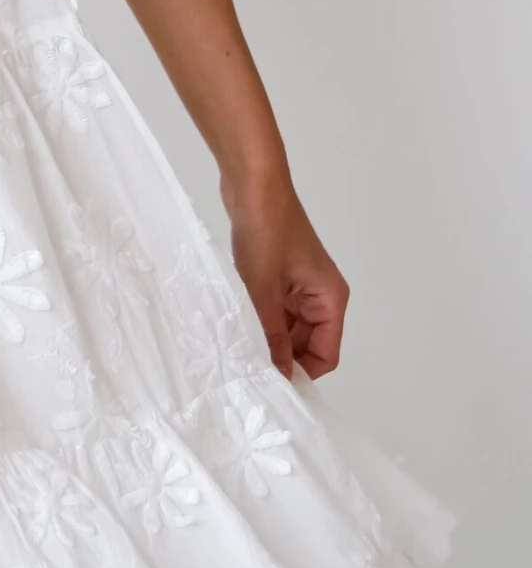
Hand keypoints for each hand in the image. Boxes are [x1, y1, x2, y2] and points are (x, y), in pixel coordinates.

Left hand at [222, 169, 348, 380]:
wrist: (253, 182)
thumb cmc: (265, 230)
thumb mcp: (264, 289)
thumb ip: (272, 334)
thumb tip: (281, 375)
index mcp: (330, 299)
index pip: (326, 355)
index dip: (302, 373)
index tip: (271, 384)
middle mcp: (321, 295)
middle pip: (307, 344)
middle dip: (281, 356)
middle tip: (248, 368)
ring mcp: (300, 285)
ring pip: (288, 328)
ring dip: (267, 337)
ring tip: (239, 345)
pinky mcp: (280, 275)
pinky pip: (275, 310)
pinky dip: (260, 319)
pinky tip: (237, 323)